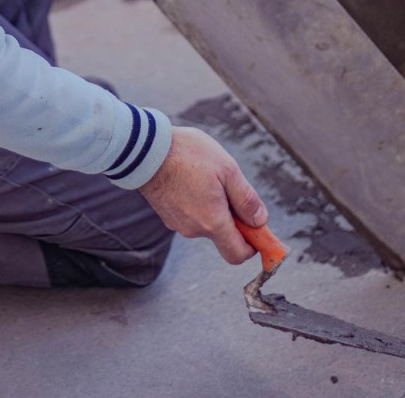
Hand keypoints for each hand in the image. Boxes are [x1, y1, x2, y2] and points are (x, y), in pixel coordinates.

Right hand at [137, 126, 268, 264]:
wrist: (143, 149)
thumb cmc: (187, 155)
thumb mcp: (227, 170)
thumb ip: (246, 199)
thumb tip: (260, 221)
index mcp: (213, 222)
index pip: (238, 254)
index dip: (253, 246)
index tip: (259, 231)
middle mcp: (194, 229)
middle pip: (223, 236)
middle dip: (233, 218)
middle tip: (230, 188)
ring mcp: (178, 223)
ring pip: (206, 223)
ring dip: (213, 207)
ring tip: (205, 176)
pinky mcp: (167, 215)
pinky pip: (190, 215)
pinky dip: (197, 203)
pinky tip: (190, 178)